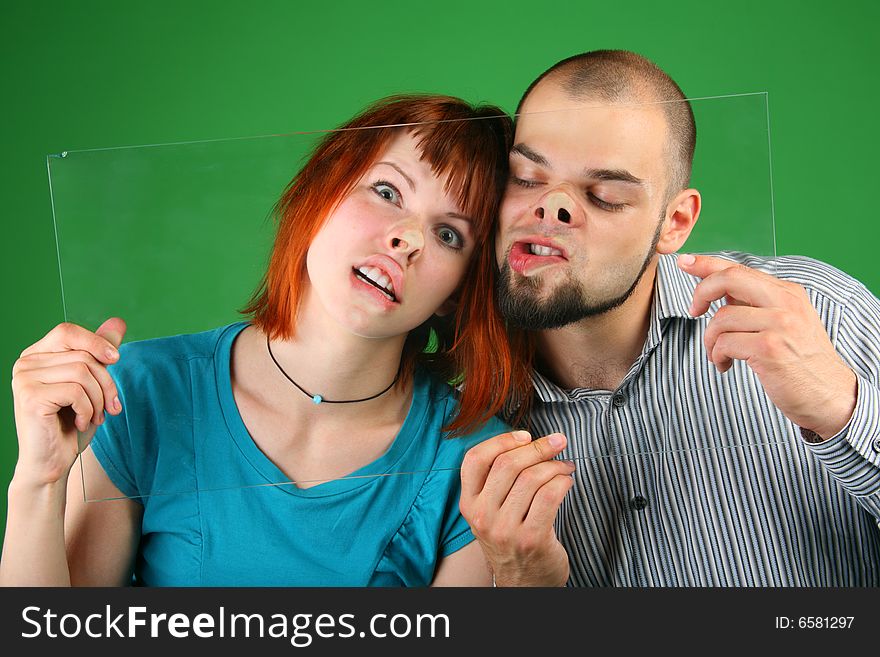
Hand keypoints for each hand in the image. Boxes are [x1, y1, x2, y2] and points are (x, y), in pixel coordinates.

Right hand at [11, 318, 126, 486]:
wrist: (52, 462)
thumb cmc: (71, 423)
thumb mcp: (91, 384)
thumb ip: (99, 353)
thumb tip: (117, 322)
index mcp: (37, 355)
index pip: (67, 331)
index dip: (96, 341)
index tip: (115, 359)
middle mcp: (25, 363)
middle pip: (83, 356)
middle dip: (106, 383)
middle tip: (111, 406)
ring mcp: (24, 379)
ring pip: (83, 372)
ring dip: (99, 399)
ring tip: (95, 416)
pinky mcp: (30, 397)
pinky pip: (76, 391)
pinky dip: (88, 409)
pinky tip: (82, 423)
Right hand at [460, 430, 574, 585]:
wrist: (524, 582)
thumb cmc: (512, 539)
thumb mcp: (491, 511)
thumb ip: (497, 480)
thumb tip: (526, 441)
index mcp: (469, 503)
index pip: (475, 460)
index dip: (502, 441)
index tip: (525, 436)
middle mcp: (483, 516)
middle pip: (507, 464)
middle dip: (538, 447)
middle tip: (557, 442)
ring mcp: (506, 529)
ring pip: (532, 478)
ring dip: (555, 465)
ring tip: (564, 466)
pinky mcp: (531, 538)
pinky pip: (550, 496)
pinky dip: (563, 482)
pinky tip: (567, 482)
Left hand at [678, 254, 856, 438]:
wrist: (830, 395)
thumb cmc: (800, 362)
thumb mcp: (784, 323)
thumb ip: (755, 305)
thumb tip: (717, 291)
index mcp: (788, 293)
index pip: (740, 268)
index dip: (707, 263)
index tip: (685, 262)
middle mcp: (786, 303)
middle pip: (729, 279)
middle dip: (701, 292)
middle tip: (693, 311)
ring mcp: (779, 324)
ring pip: (721, 318)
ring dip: (709, 340)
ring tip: (717, 355)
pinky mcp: (769, 348)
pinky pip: (723, 343)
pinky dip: (716, 356)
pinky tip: (725, 366)